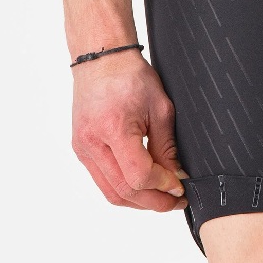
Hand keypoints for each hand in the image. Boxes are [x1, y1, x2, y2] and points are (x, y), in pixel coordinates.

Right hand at [71, 51, 187, 211]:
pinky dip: (125, 190)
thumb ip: (167, 149)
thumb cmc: (130, 76)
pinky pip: (103, 182)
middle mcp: (92, 143)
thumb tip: (176, 179)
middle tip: (176, 200)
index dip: (163, 186)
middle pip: (124, 192)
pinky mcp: (81, 151)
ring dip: (139, 201)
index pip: (139, 176)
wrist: (101, 60)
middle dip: (154, 202)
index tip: (180, 186)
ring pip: (111, 193)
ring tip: (162, 197)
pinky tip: (143, 186)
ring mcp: (83, 149)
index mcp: (113, 129)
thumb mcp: (161, 110)